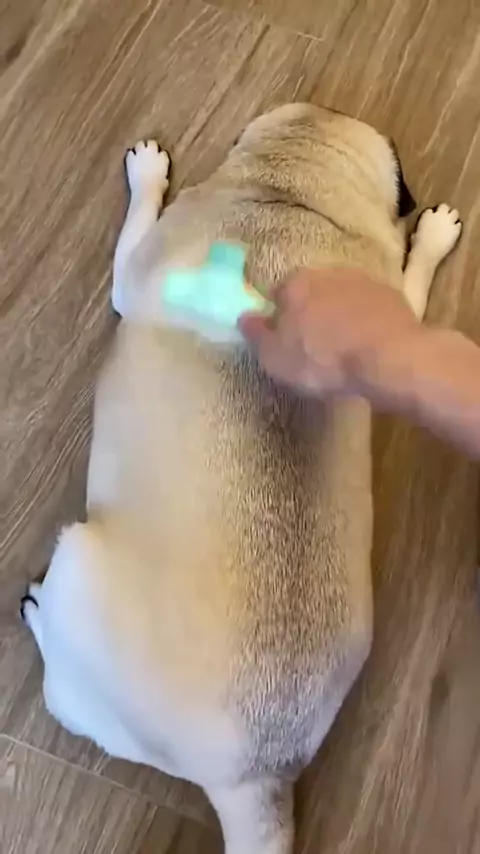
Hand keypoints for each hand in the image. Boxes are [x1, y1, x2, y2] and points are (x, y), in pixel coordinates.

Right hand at [239, 267, 421, 396]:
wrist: (387, 357)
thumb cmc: (322, 359)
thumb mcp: (275, 357)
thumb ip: (256, 335)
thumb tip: (244, 317)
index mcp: (295, 283)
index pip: (279, 293)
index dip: (281, 317)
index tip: (286, 340)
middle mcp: (328, 272)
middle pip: (313, 291)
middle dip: (312, 312)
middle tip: (316, 345)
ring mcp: (363, 280)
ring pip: (343, 297)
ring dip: (341, 315)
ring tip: (344, 348)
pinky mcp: (392, 295)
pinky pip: (370, 308)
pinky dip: (366, 321)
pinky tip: (369, 345)